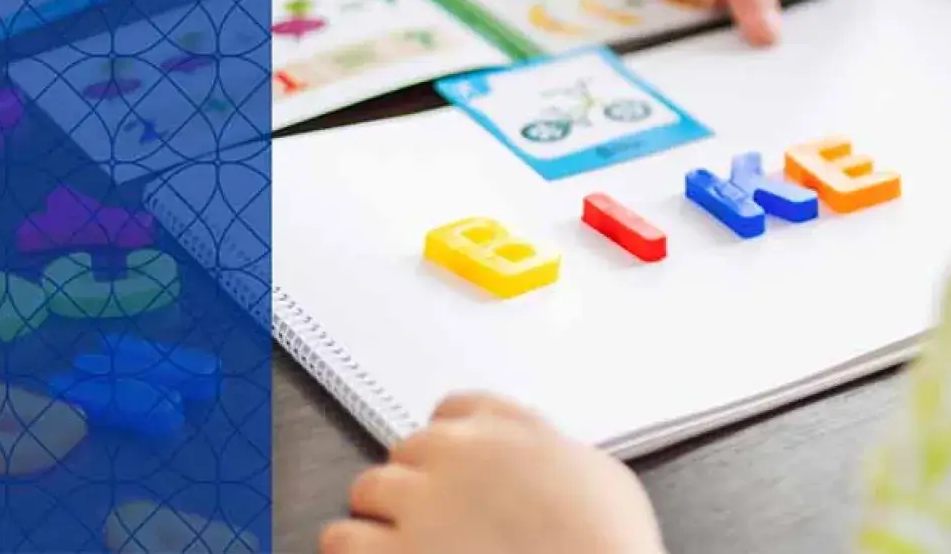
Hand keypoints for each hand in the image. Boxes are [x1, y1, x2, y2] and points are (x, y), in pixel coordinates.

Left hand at [319, 392, 663, 553]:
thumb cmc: (609, 542)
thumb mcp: (601, 474)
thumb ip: (553, 452)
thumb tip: (541, 461)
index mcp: (509, 429)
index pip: (456, 410)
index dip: (452, 438)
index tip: (453, 459)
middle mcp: (458, 455)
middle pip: (408, 448)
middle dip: (417, 480)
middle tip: (436, 513)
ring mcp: (420, 504)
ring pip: (367, 488)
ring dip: (380, 512)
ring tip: (399, 539)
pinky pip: (341, 538)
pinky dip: (353, 548)